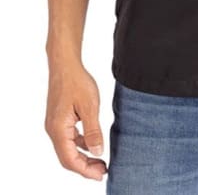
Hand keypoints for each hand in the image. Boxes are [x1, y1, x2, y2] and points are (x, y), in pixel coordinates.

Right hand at [44, 62, 107, 180]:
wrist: (65, 64)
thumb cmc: (76, 81)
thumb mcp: (90, 106)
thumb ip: (93, 131)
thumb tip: (97, 152)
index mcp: (58, 129)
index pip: (70, 159)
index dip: (85, 170)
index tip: (100, 174)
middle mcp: (53, 130)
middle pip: (67, 157)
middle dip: (85, 167)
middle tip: (103, 171)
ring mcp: (55, 125)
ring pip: (68, 149)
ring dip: (83, 157)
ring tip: (100, 161)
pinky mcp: (60, 119)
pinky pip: (69, 138)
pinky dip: (80, 145)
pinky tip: (93, 144)